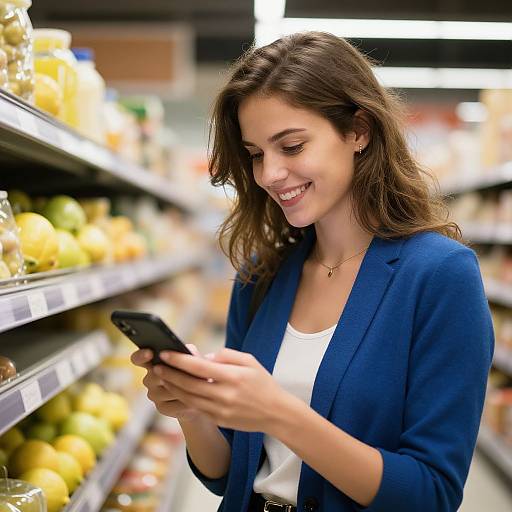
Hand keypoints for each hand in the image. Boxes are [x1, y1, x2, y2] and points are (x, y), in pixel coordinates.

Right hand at [131, 344, 205, 421]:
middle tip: (189, 374)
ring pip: (166, 391)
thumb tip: (189, 350)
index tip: (150, 353)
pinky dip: (185, 402)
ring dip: (183, 389)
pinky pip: (173, 405)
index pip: (138, 358)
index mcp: (153, 362)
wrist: (202, 396)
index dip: (141, 355)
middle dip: (172, 375)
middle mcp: (150, 378)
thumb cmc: (195, 373)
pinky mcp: (162, 408)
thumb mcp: (195, 360)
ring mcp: (154, 394)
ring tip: (197, 387)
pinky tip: (195, 399)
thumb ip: (190, 353)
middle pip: (154, 376)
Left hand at [154, 348, 290, 432]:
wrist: (276, 413)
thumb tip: (204, 358)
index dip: (179, 360)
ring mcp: (220, 410)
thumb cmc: (263, 383)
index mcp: (232, 377)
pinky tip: (177, 390)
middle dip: (169, 374)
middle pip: (188, 385)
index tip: (165, 353)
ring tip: (162, 377)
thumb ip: (226, 355)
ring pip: (188, 398)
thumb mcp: (249, 361)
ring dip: (172, 387)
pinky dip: (184, 398)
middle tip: (156, 366)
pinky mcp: (219, 420)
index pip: (198, 367)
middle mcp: (225, 395)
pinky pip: (197, 408)